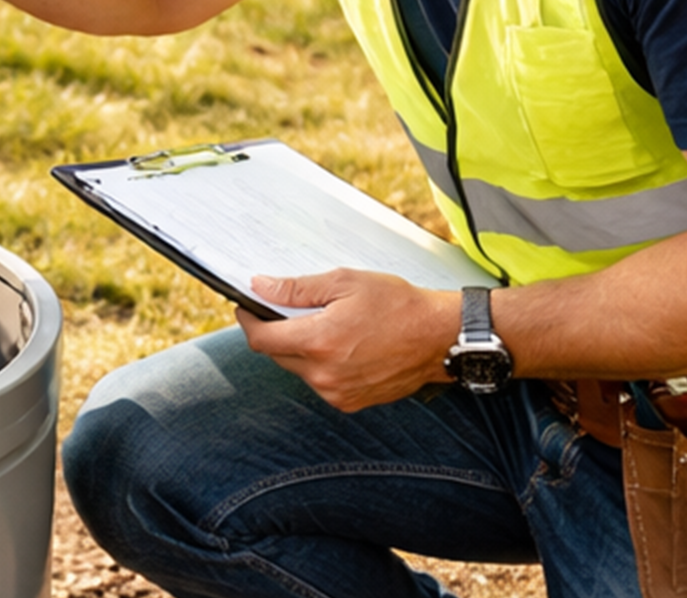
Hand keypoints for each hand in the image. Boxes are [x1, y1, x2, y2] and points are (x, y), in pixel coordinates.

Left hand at [236, 270, 457, 411]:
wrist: (439, 337)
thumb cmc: (397, 304)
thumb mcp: (344, 283)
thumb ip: (296, 289)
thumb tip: (260, 287)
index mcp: (318, 341)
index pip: (261, 339)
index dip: (248, 321)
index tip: (247, 308)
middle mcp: (323, 374)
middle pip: (276, 355)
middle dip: (277, 332)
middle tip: (292, 312)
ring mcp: (336, 392)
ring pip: (298, 370)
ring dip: (300, 350)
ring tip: (327, 328)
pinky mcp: (350, 403)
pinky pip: (319, 383)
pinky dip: (321, 366)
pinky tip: (343, 348)